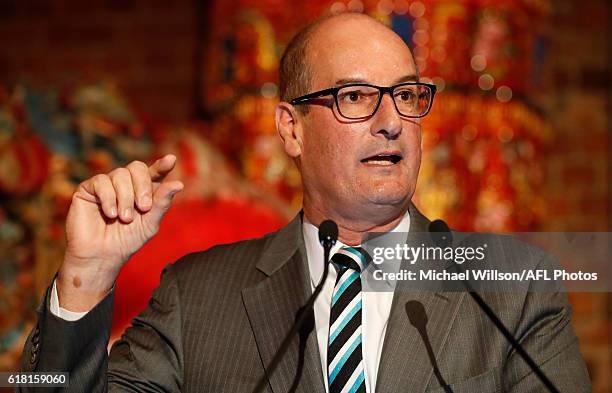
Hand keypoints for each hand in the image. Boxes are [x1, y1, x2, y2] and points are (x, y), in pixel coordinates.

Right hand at [57, 154, 182, 310]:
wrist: (101, 256)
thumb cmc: (127, 241)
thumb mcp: (150, 224)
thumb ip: (162, 203)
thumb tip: (178, 184)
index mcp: (144, 190)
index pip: (155, 172)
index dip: (162, 165)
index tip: (171, 160)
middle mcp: (126, 183)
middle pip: (137, 168)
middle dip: (143, 186)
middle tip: (144, 207)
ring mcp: (107, 184)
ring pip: (120, 174)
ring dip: (126, 197)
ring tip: (125, 218)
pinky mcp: (89, 189)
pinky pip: (101, 181)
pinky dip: (109, 198)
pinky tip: (111, 214)